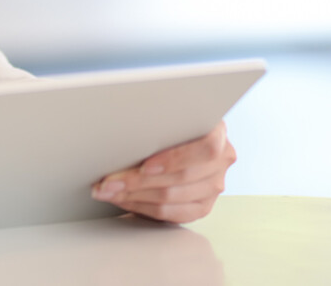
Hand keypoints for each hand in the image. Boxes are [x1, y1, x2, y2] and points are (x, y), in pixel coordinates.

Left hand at [90, 121, 234, 222]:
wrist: (183, 136)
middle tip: (108, 181)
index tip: (145, 165)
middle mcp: (221, 161)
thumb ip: (158, 123)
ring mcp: (214, 186)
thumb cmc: (171, 124)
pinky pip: (170, 214)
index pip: (205, 148)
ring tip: (109, 191)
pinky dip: (142, 207)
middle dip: (137, 180)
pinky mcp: (202, 206)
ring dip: (134, 196)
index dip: (174, 159)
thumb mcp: (170, 115)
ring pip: (172, 198)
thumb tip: (120, 130)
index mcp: (217, 133)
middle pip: (181, 177)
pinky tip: (124, 200)